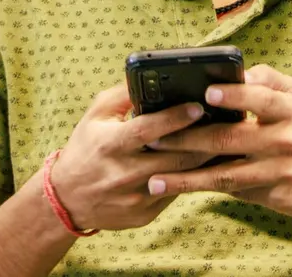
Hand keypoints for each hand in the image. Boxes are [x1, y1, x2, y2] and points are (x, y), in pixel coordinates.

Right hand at [47, 83, 214, 231]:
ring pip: (180, 178)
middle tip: (223, 124)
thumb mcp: (95, 116)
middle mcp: (123, 173)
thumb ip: (122, 95)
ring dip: (204, 160)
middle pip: (174, 157)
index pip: (148, 130)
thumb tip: (150, 77)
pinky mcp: (143, 215)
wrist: (67, 198)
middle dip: (202, 140)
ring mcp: (135, 198)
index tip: (198, 107)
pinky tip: (205, 165)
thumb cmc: (85, 148)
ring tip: (222, 143)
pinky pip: (174, 194)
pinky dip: (190, 179)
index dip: (175, 118)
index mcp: (110, 144)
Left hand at [144, 64, 291, 218]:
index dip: (235, 95)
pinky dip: (202, 189)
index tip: (207, 93)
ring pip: (225, 175)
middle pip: (230, 139)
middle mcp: (285, 141)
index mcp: (290, 110)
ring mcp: (278, 172)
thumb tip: (239, 72)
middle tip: (155, 138)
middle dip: (188, 139)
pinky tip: (176, 188)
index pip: (261, 98)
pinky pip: (232, 191)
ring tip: (155, 177)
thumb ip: (268, 79)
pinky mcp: (272, 196)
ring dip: (186, 177)